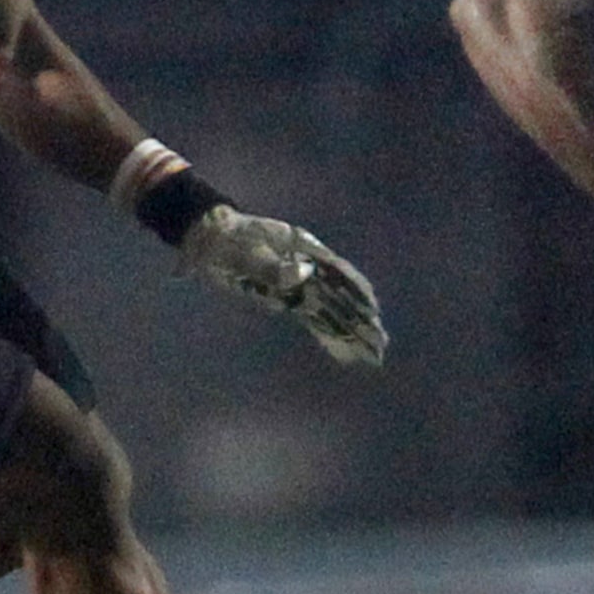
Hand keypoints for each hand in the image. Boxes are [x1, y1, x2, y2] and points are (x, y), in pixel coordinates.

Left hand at [179, 205, 387, 364]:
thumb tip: (305, 275)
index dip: (356, 291)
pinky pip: (315, 321)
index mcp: (305, 249)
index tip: (373, 310)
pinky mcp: (289, 299)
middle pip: (341, 296)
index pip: (338, 272)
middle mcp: (309, 267)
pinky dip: (330, 338)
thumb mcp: (246, 252)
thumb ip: (273, 266)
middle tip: (381, 344)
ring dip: (352, 333)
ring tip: (374, 354)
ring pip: (332, 312)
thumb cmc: (229, 241)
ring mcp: (301, 284)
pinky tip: (345, 354)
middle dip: (362, 321)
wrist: (211, 239)